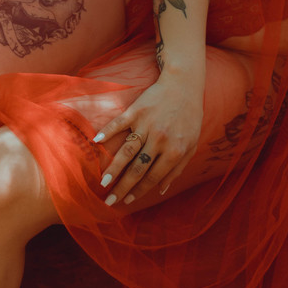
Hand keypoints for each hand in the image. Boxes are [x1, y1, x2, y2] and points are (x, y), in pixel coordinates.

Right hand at [93, 73, 202, 207]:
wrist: (184, 85)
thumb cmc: (190, 117)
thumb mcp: (191, 145)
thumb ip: (177, 168)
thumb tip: (162, 190)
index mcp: (174, 151)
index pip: (152, 177)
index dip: (139, 191)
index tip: (127, 201)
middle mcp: (159, 140)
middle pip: (137, 169)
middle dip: (122, 187)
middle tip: (109, 201)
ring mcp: (146, 125)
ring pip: (126, 152)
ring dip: (113, 169)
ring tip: (102, 183)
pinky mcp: (136, 110)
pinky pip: (119, 123)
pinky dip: (107, 132)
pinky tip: (96, 142)